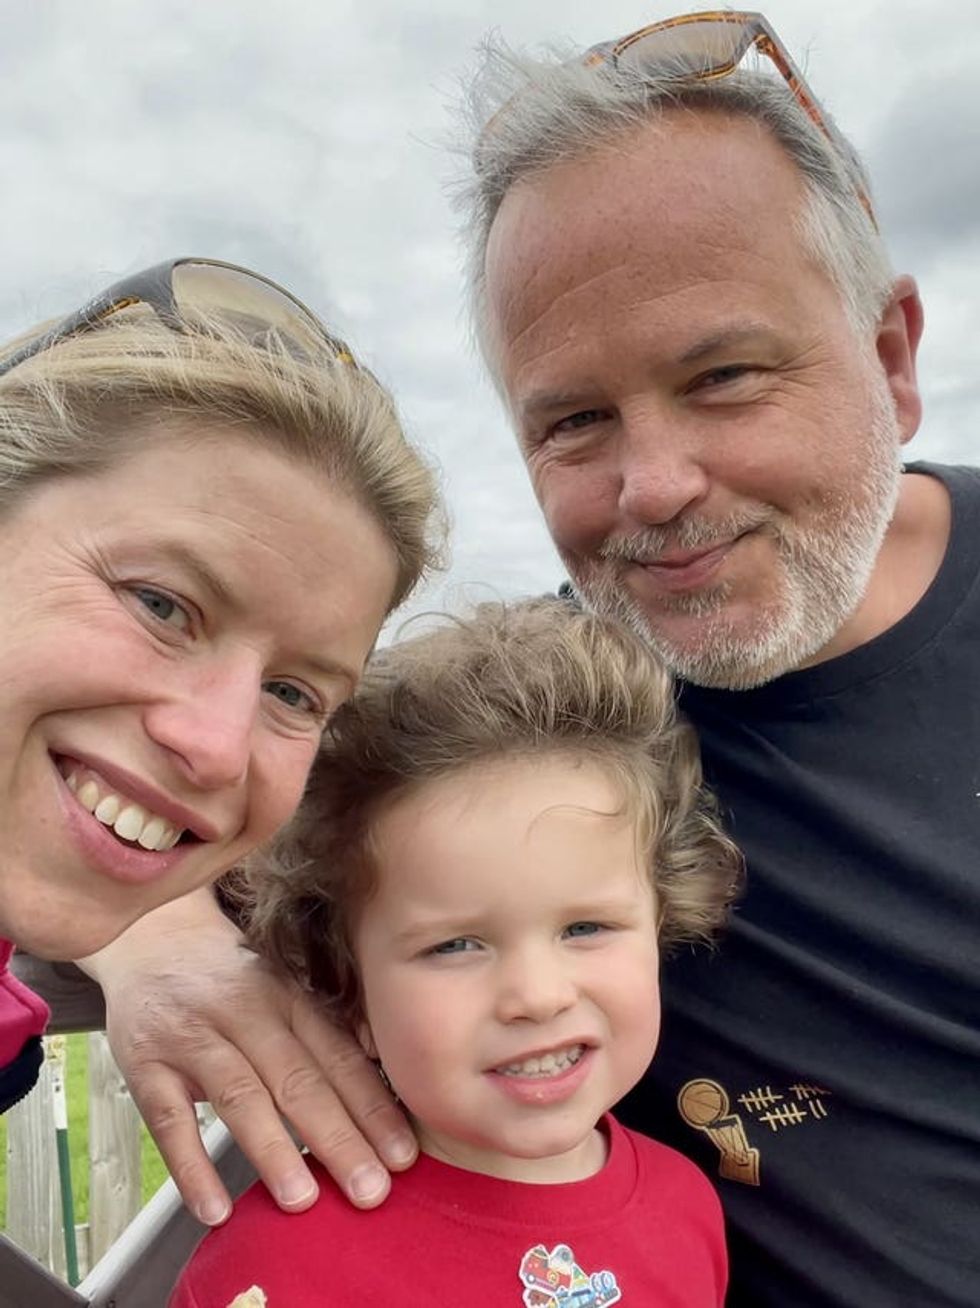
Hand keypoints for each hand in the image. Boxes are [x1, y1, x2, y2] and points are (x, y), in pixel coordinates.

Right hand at [77, 889, 416, 1225]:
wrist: (150, 935)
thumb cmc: (229, 976)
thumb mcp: (282, 986)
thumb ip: (324, 1030)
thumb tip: (386, 1076)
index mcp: (289, 998)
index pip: (338, 1057)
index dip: (372, 1107)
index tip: (401, 1155)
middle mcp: (247, 1014)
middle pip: (298, 1080)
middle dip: (338, 1138)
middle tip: (370, 1190)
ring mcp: (195, 1038)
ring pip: (240, 1096)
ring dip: (273, 1150)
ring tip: (302, 1200)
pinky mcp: (147, 1064)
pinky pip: (169, 1120)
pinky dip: (192, 1168)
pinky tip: (215, 1210)